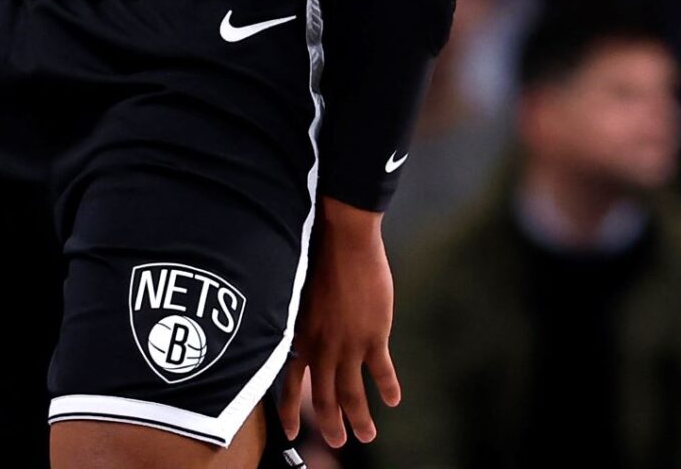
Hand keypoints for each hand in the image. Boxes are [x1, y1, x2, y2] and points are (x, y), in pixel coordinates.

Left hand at [279, 200, 400, 448]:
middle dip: (331, 424)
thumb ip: (297, 323)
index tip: (291, 434)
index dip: (289, 412)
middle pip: (324, 397)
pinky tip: (393, 400)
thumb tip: (295, 338)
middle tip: (338, 441)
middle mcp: (321, 347)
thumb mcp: (295, 296)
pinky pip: (381, 371)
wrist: (342, 240)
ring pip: (353, 393)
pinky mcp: (373, 335)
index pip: (287, 384)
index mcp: (298, 337)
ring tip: (367, 435)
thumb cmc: (314, 258)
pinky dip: (387, 388)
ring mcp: (348, 344)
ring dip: (360, 418)